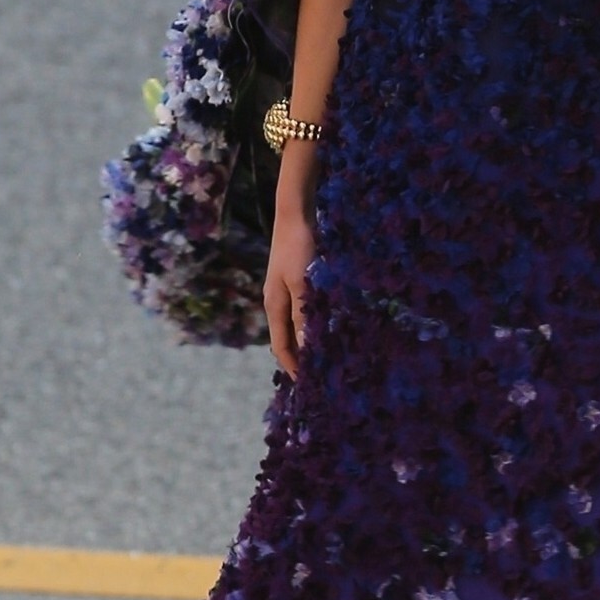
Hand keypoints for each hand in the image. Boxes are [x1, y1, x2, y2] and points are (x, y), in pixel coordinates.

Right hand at [263, 197, 316, 378]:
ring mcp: (284, 291)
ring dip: (306, 342)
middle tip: (319, 375)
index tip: (308, 385)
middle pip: (285, 338)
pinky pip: (301, 311)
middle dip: (299, 358)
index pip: (281, 346)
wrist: (295, 214)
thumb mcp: (302, 284)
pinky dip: (311, 324)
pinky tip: (325, 327)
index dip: (293, 366)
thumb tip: (308, 348)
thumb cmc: (298, 248)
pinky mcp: (295, 281)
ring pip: (294, 325)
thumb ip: (303, 315)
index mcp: (274, 305)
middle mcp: (276, 301)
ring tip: (324, 357)